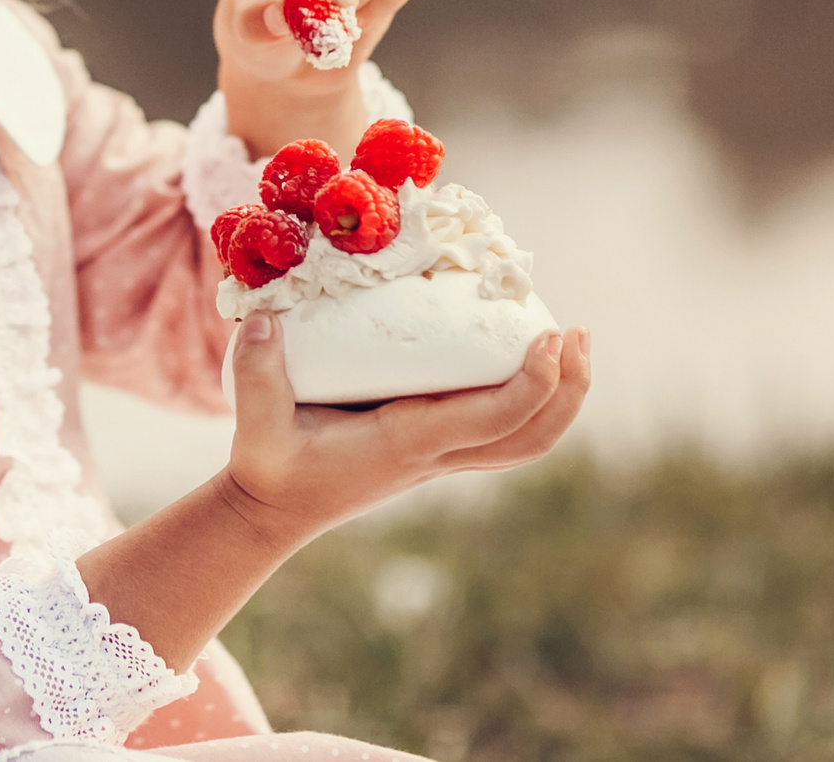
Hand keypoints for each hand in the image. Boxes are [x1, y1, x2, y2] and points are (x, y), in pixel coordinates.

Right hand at [219, 315, 593, 549]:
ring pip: (524, 440)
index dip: (532, 383)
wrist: (273, 513)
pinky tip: (523, 360)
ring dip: (559, 396)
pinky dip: (530, 399)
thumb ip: (256, 374)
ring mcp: (439, 459)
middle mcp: (434, 456)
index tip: (550, 337)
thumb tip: (264, 320)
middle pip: (530, 437)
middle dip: (567, 390)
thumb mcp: (255, 430)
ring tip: (570, 343)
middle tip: (578, 334)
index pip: (491, 421)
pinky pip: (501, 431)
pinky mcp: (433, 450)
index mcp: (406, 446)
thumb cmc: (270, 469)